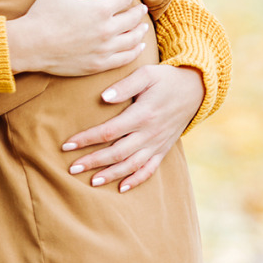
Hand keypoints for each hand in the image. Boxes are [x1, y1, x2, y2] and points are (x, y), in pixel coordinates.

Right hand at [6, 0, 148, 76]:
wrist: (31, 45)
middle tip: (140, 8)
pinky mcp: (98, 64)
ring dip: (140, 30)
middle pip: (133, 18)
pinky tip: (139, 46)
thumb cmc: (43, 13)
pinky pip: (125, 58)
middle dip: (138, 11)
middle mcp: (107, 29)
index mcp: (100, 8)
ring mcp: (104, 49)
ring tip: (143, 26)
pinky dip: (135, 51)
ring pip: (132, 39)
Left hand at [62, 64, 202, 191]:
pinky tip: (122, 188)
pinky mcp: (164, 149)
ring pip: (132, 165)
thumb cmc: (166, 79)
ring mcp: (157, 143)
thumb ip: (125, 85)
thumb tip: (104, 97)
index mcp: (142, 115)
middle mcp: (150, 133)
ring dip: (111, 175)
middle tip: (72, 169)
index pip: (109, 131)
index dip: (86, 139)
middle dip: (93, 162)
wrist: (196, 90)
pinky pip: (150, 169)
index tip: (67, 145)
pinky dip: (136, 180)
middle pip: (117, 153)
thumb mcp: (147, 74)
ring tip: (92, 182)